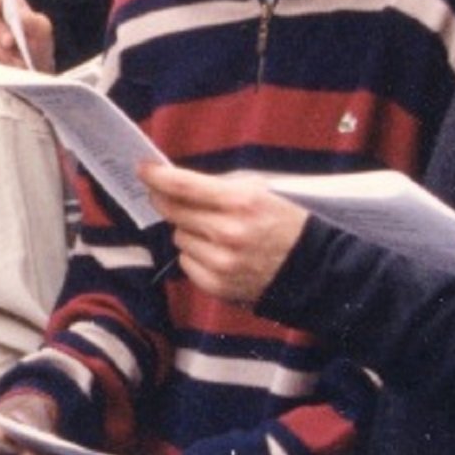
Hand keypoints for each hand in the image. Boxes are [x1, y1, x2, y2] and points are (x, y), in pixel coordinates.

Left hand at [145, 163, 307, 307]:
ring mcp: (221, 262)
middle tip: (172, 198)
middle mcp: (228, 232)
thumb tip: (174, 183)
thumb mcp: (258, 192)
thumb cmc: (283, 224)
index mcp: (240, 202)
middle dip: (170, 202)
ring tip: (217, 234)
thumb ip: (217, 187)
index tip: (143, 169)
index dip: (158, 177)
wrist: (311, 268)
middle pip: (174, 211)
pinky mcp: (217, 285)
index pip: (185, 186)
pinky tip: (219, 254)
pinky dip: (196, 256)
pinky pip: (186, 263)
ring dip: (189, 232)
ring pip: (179, 237)